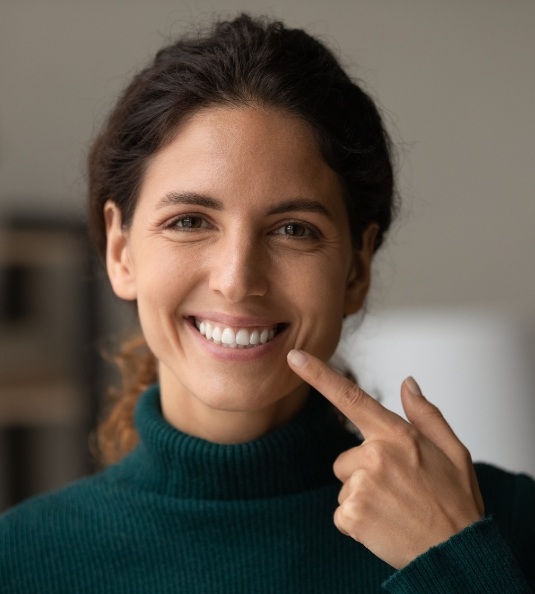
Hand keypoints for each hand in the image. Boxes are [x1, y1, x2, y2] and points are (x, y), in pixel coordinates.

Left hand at [287, 349, 483, 568]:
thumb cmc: (455, 502)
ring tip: (394, 509)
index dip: (318, 375)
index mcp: (396, 434)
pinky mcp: (352, 514)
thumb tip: (407, 383)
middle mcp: (374, 454)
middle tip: (398, 490)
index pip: (350, 396)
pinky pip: (342, 511)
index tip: (293, 357)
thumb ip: (425, 414)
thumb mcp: (453, 450)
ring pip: (345, 484)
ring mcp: (361, 485)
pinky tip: (384, 525)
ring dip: (362, 496)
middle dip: (364, 472)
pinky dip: (358, 520)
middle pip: (346, 457)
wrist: (456, 555)